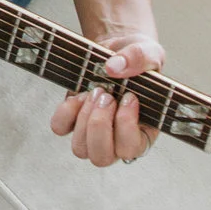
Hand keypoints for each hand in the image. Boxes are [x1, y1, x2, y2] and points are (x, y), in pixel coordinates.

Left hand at [48, 30, 163, 167]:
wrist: (117, 51)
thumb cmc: (139, 61)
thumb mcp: (150, 54)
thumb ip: (140, 58)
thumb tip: (113, 67)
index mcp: (142, 134)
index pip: (131, 150)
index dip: (126, 125)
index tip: (128, 97)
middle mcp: (116, 141)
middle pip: (101, 157)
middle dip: (100, 124)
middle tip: (107, 95)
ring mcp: (91, 134)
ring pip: (80, 148)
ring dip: (84, 117)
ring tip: (96, 90)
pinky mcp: (72, 122)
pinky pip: (60, 128)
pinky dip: (66, 111)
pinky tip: (80, 94)